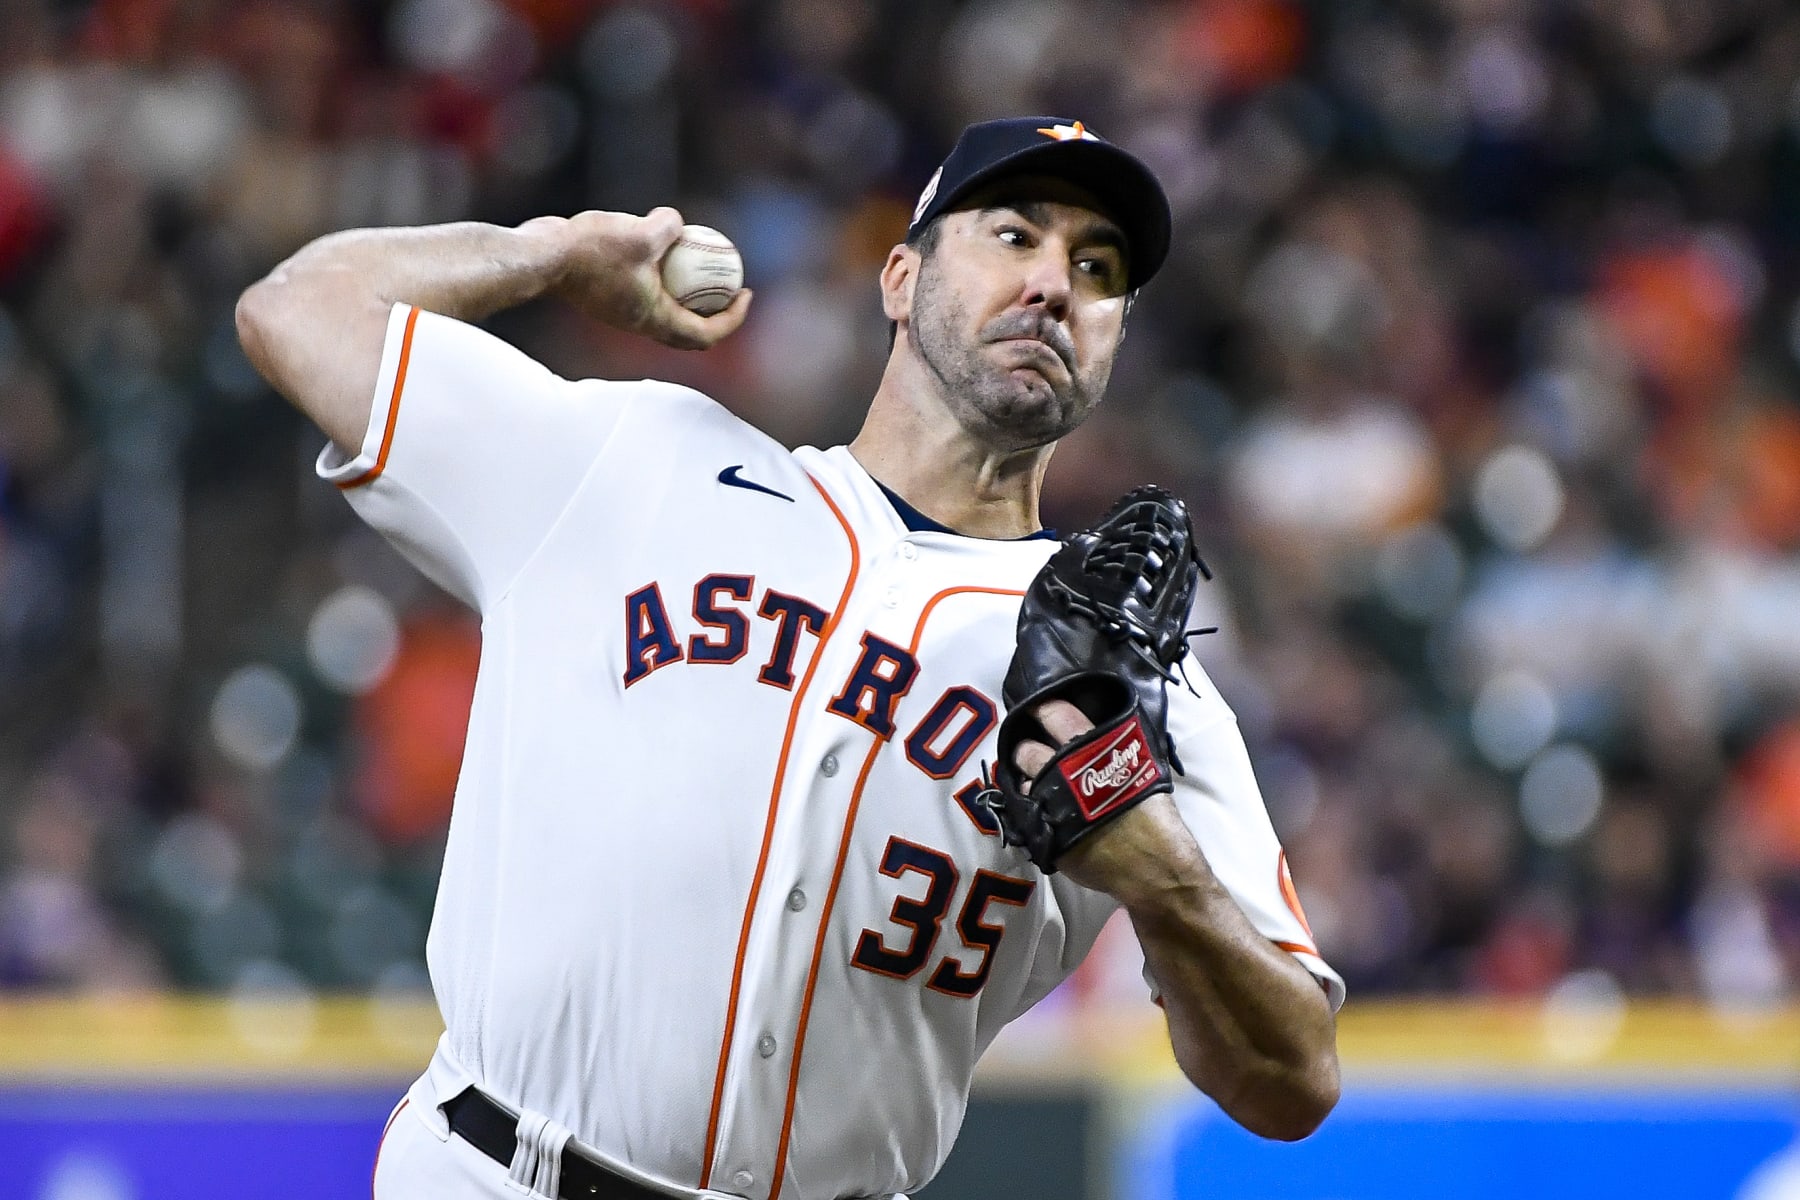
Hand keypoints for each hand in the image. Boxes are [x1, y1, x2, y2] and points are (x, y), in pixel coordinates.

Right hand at [525, 207, 752, 349]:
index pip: (706, 334)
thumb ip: (668, 227)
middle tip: (731, 283)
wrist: (542, 257)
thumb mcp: (641, 233)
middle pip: (688, 327)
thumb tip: (678, 223)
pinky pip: (643, 286)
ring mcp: (622, 308)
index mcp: (655, 319)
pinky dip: (659, 272)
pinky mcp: (607, 292)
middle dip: (714, 309)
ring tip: (699, 257)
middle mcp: (640, 320)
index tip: (746, 294)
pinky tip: (660, 240)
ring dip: (685, 289)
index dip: (733, 319)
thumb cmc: (591, 251)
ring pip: (665, 306)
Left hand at [1010, 698, 1186, 897]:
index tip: (1037, 709)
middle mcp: (1063, 772)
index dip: (1042, 708)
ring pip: (1021, 784)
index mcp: (1090, 749)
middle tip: (1030, 754)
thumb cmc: (1154, 815)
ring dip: (1026, 784)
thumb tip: (1097, 736)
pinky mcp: (1044, 836)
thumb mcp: (1140, 768)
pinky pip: (1026, 818)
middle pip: (1027, 750)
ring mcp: (1050, 804)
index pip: (1056, 713)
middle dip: (1024, 750)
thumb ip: (1112, 749)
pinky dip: (1031, 813)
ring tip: (1038, 788)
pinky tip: (1043, 814)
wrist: (1155, 865)